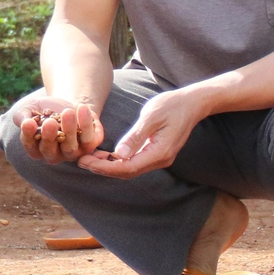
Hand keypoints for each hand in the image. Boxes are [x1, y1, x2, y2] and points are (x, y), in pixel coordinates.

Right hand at [10, 93, 104, 165]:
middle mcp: (53, 155)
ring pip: (70, 147)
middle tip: (49, 122)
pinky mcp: (89, 145)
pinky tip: (81, 108)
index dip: (28, 135)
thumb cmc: (45, 110)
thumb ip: (22, 115)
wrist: (69, 106)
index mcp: (36, 148)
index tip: (28, 122)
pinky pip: (88, 138)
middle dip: (49, 136)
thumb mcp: (30, 109)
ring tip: (67, 112)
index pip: (30, 145)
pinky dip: (86, 124)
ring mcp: (72, 153)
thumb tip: (24, 122)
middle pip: (50, 151)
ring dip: (69, 130)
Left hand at [79, 88, 204, 177]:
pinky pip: (135, 162)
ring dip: (109, 166)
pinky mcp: (157, 153)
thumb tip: (118, 155)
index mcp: (159, 153)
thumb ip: (135, 136)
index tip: (85, 161)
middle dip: (102, 168)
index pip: (127, 167)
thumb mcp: (151, 116)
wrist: (192, 103)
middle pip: (127, 172)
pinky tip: (105, 154)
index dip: (104, 167)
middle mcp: (160, 160)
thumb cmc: (172, 105)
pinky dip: (118, 160)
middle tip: (81, 161)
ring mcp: (159, 158)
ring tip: (89, 158)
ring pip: (130, 169)